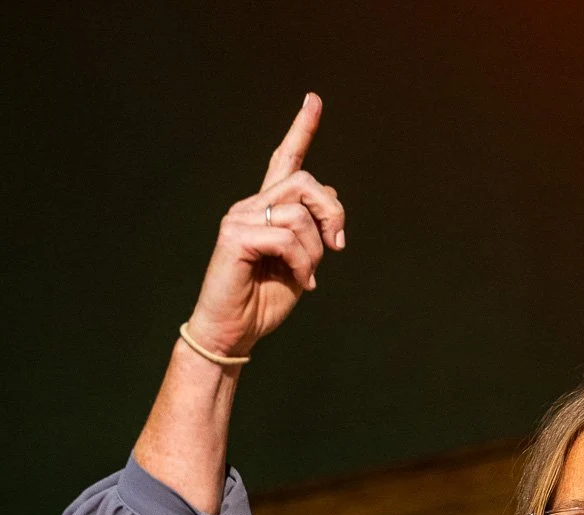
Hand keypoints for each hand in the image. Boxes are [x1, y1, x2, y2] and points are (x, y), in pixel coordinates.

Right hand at [185, 93, 345, 358]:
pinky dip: (301, 263)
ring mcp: (239, 217)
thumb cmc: (263, 302)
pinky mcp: (234, 236)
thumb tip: (331, 211)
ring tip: (306, 276)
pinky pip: (286, 237)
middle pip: (306, 183)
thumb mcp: (301, 264)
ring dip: (314, 251)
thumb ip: (313, 234)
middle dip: (333, 212)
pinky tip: (300, 283)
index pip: (285, 161)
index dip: (301, 130)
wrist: (233, 332)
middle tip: (338, 245)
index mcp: (266, 209)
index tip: (313, 100)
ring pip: (299, 213)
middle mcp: (250, 205)